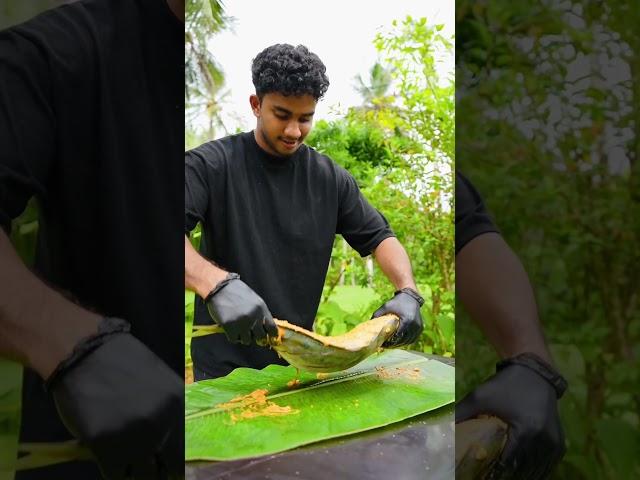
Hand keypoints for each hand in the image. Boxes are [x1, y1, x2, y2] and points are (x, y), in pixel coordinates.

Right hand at [48, 318, 182, 478]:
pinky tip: (109, 456)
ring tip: (126, 458)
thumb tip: (168, 440)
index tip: (166, 461)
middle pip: (169, 467)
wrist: (84, 352)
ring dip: (135, 469)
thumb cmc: (121, 361)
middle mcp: (162, 424)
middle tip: (148, 463)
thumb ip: (166, 410)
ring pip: (142, 474)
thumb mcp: (158, 381)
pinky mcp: (105, 446)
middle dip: (159, 468)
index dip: (175, 458)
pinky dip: (113, 469)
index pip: (186, 449)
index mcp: (178, 405)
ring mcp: (134, 438)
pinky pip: (115, 474)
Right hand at [205, 273, 276, 344]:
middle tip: (251, 333)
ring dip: (243, 337)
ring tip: (238, 328)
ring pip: (247, 341)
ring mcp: (241, 323)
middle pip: (261, 337)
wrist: (220, 288)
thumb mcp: (254, 300)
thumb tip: (266, 329)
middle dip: (256, 337)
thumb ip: (261, 314)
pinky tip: (230, 328)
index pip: (272, 328)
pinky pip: (234, 339)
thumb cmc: (237, 292)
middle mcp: (253, 317)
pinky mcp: (229, 327)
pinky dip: (232, 336)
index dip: (272, 335)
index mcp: (261, 309)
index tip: (270, 337)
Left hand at [372, 288, 423, 346]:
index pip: (398, 336)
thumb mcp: (386, 306)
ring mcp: (418, 327)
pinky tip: (399, 342)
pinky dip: (406, 342)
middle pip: (403, 340)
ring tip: (391, 345)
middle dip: (394, 345)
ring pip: (408, 341)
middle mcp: (414, 325)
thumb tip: (368, 323)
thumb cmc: (397, 302)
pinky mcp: (420, 328)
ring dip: (400, 344)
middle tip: (385, 346)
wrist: (410, 297)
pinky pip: (413, 339)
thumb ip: (377, 315)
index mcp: (407, 320)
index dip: (390, 342)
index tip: (383, 344)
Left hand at [455, 362, 565, 478]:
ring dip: (523, 476)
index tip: (483, 476)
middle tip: (492, 477)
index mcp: (525, 430)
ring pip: (538, 471)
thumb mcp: (480, 396)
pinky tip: (524, 474)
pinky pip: (549, 465)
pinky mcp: (559, 442)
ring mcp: (554, 442)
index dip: (495, 473)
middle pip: (524, 470)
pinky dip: (537, 471)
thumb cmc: (505, 384)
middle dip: (508, 476)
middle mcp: (543, 439)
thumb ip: (462, 412)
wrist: (535, 372)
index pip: (508, 463)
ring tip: (505, 477)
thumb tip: (444, 426)